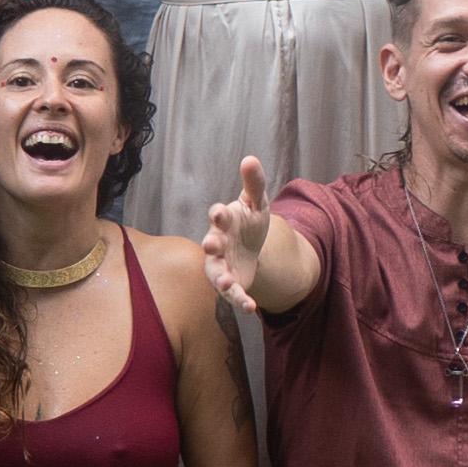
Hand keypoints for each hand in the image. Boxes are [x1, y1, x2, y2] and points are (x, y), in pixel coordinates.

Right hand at [202, 155, 277, 311]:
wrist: (253, 250)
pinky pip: (233, 294)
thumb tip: (250, 158)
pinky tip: (251, 308)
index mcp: (224, 221)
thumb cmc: (249, 222)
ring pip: (216, 273)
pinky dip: (240, 300)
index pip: (217, 216)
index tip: (219, 211)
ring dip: (220, 278)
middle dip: (210, 244)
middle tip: (210, 244)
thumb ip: (254, 183)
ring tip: (227, 283)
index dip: (218, 214)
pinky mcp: (230, 284)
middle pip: (211, 244)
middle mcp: (217, 243)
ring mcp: (221, 265)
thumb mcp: (257, 203)